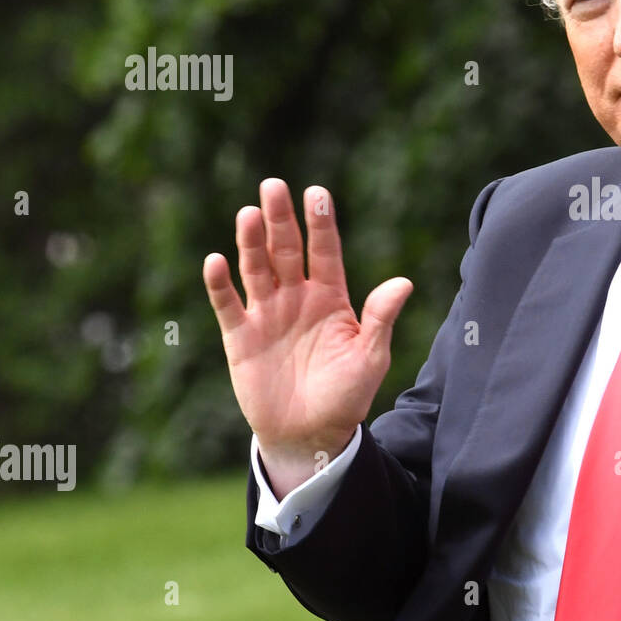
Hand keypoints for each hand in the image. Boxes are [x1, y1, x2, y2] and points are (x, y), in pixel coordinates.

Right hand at [203, 178, 412, 497]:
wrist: (311, 434)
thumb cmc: (347, 395)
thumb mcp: (370, 357)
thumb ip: (380, 318)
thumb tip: (403, 282)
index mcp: (331, 297)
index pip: (325, 251)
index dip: (320, 223)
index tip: (316, 192)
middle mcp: (297, 297)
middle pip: (286, 249)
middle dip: (280, 219)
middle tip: (273, 185)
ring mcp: (267, 314)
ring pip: (256, 268)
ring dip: (250, 242)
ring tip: (249, 214)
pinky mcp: (241, 337)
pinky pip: (228, 304)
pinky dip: (220, 284)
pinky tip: (216, 261)